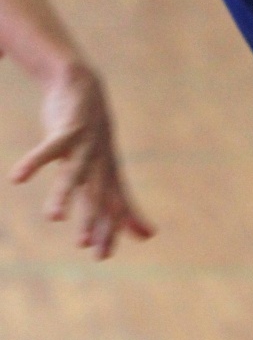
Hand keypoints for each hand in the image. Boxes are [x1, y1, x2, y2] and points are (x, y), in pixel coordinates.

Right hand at [10, 61, 154, 258]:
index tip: (102, 256)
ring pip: (74, 172)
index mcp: (108, 172)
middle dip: (93, 217)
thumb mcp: (105, 168)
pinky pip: (50, 147)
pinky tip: (18, 177)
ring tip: (53, 217)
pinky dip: (34, 161)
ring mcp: (86, 143)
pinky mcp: (68, 128)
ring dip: (64, 193)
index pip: (113, 205)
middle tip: (83, 243)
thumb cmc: (93, 135)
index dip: (109, 228)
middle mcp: (101, 160)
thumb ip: (117, 201)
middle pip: (98, 192)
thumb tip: (147, 234)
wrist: (83, 84)